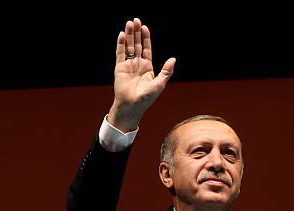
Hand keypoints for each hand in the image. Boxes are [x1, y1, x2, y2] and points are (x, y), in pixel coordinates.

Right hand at [108, 17, 175, 131]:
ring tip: (129, 23)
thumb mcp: (159, 84)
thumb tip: (173, 59)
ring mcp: (128, 65)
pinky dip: (121, 44)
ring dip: (129, 35)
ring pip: (129, 47)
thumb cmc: (146, 98)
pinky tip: (122, 35)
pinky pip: (120, 53)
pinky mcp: (120, 68)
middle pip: (137, 45)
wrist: (132, 106)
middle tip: (136, 20)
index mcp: (147, 68)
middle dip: (137, 33)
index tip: (145, 28)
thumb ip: (166, 71)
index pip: (147, 49)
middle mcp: (137, 65)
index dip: (146, 38)